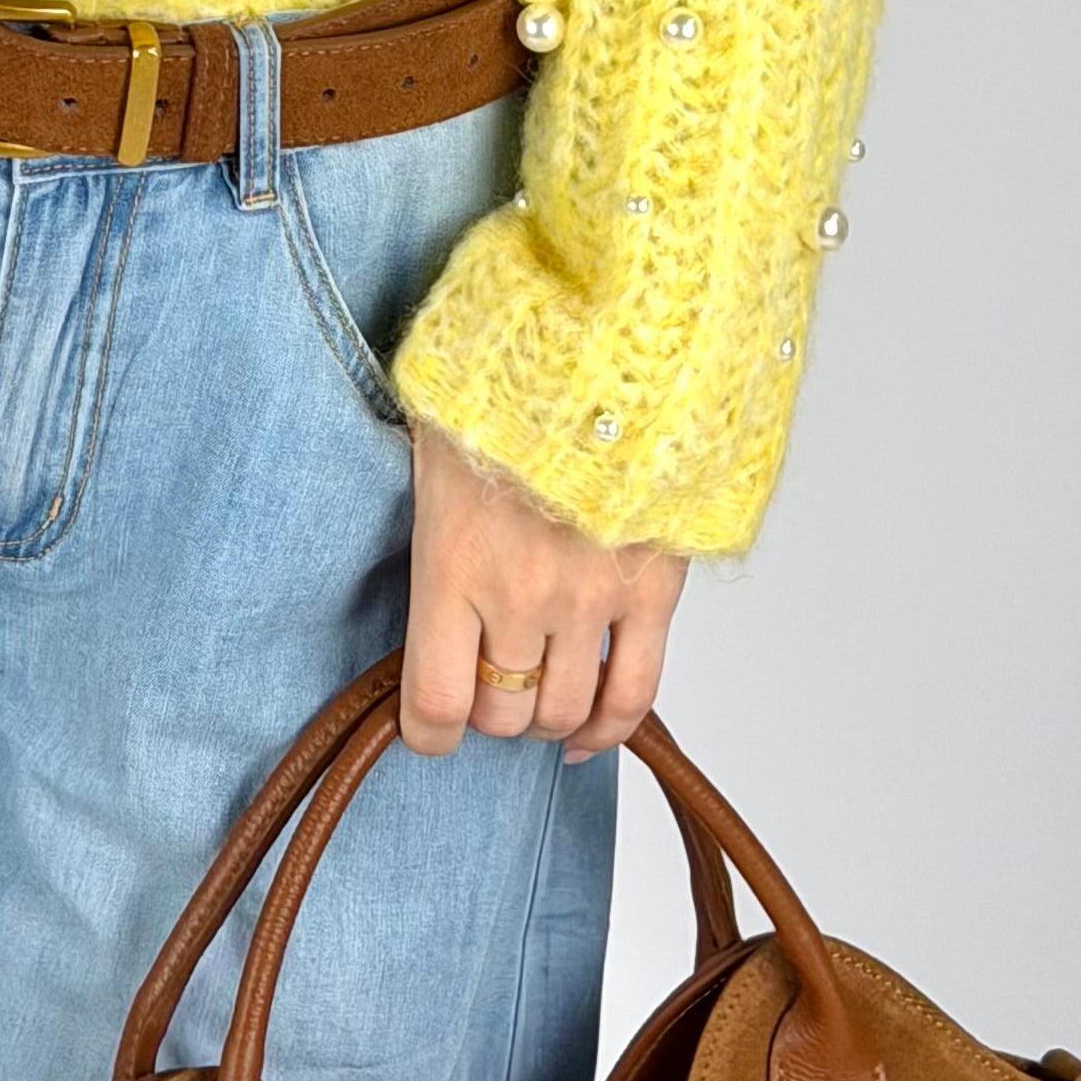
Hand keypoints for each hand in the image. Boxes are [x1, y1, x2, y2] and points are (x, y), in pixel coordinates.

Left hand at [399, 420, 686, 762]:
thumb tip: (428, 597)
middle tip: (488, 684)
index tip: (430, 729)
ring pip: (564, 710)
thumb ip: (434, 535)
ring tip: (538, 688)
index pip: (435, 702)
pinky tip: (589, 732)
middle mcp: (519, 596)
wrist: (601, 346)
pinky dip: (610, 728)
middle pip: (502, 712)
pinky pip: (634, 694)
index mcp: (453, 563)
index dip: (430, 733)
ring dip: (546, 715)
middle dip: (489, 711)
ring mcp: (589, 599)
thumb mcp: (435, 455)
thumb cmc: (505, 387)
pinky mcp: (651, 591)